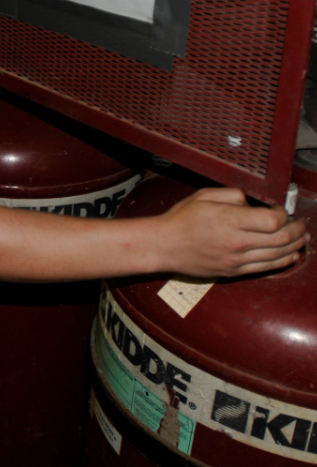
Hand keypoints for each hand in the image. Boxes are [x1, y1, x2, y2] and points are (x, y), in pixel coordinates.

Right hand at [156, 188, 308, 277]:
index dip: (283, 213)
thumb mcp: (204, 195)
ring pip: (278, 255)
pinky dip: (283, 261)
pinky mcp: (233, 271)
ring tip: (302, 237)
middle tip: (301, 222)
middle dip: (297, 229)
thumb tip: (253, 203)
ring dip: (295, 245)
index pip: (272, 220)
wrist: (163, 245)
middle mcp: (236, 243)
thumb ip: (233, 195)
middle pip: (281, 238)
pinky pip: (265, 268)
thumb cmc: (181, 219)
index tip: (280, 208)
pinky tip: (291, 255)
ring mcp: (236, 260)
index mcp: (230, 221)